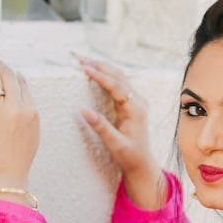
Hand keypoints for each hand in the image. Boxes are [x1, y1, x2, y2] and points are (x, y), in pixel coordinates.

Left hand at [0, 56, 39, 193]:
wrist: (5, 175)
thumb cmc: (19, 156)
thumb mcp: (33, 130)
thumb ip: (28, 106)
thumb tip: (21, 81)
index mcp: (31, 111)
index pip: (21, 83)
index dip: (12, 72)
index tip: (4, 69)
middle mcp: (16, 108)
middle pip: (7, 76)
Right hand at [76, 56, 156, 176]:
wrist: (142, 163)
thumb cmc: (130, 156)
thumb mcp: (115, 144)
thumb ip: (101, 127)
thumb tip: (83, 110)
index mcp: (136, 110)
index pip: (116, 86)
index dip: (100, 76)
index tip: (84, 68)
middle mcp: (139, 102)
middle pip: (118, 76)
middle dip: (99, 66)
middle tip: (79, 59)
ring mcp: (137, 101)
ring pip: (119, 77)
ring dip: (102, 68)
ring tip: (84, 62)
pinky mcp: (133, 103)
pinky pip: (119, 84)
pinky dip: (106, 75)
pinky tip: (96, 72)